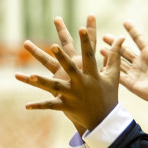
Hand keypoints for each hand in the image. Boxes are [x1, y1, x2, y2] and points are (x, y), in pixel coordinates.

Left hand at [16, 16, 119, 131]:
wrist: (104, 120)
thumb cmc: (109, 95)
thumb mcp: (113, 75)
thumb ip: (114, 56)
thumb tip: (121, 38)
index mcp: (92, 75)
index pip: (89, 55)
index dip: (86, 41)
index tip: (82, 27)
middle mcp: (81, 84)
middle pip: (69, 67)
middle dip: (62, 57)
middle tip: (53, 46)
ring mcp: (72, 95)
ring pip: (55, 86)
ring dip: (42, 81)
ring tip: (31, 75)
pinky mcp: (65, 106)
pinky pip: (50, 105)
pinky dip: (38, 106)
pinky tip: (26, 106)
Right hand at [108, 18, 147, 108]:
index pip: (138, 39)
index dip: (132, 30)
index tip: (125, 22)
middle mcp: (140, 62)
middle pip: (125, 49)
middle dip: (115, 43)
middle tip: (104, 36)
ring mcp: (134, 72)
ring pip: (119, 61)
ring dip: (110, 54)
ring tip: (100, 48)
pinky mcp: (129, 83)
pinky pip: (117, 74)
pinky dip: (110, 69)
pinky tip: (101, 64)